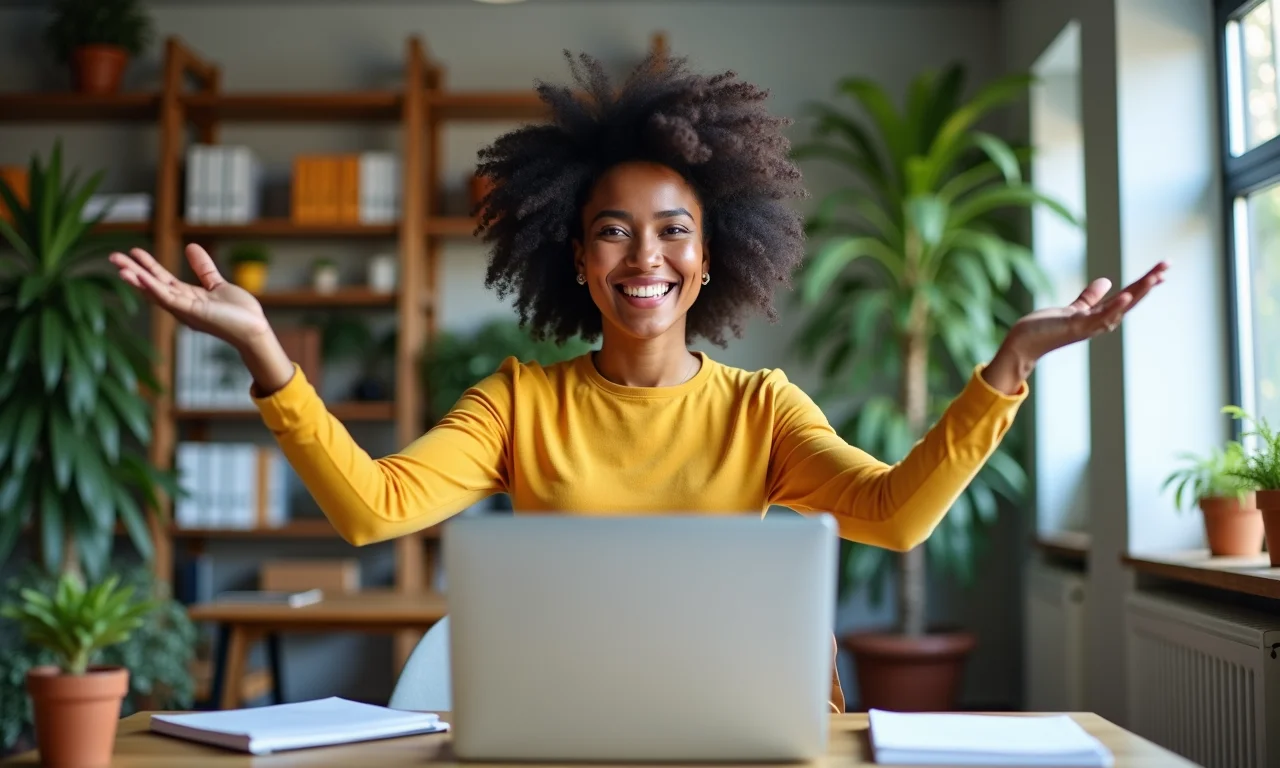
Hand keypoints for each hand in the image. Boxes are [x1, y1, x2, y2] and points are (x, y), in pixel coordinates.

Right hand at [109, 244, 295, 394]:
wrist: (255, 329)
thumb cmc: (239, 313)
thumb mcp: (217, 284)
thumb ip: (203, 268)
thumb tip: (190, 246)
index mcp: (187, 298)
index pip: (162, 280)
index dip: (148, 266)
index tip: (134, 251)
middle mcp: (181, 306)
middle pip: (152, 286)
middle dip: (133, 272)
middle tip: (113, 257)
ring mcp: (185, 310)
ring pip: (155, 293)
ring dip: (137, 280)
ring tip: (119, 267)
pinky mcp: (192, 313)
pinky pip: (169, 299)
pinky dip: (154, 288)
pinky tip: (141, 277)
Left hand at [982, 261, 1167, 393]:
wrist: (1023, 344)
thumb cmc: (1046, 328)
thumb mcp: (1073, 309)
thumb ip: (1090, 297)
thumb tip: (1107, 281)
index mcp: (1099, 316)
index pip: (1128, 296)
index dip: (1144, 284)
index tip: (1163, 270)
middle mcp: (1099, 323)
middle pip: (1130, 300)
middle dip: (1148, 283)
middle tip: (1167, 264)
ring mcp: (1089, 326)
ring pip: (1120, 308)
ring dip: (1138, 293)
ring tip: (1156, 276)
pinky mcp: (1076, 327)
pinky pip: (1099, 318)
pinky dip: (1114, 308)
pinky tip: (1126, 296)